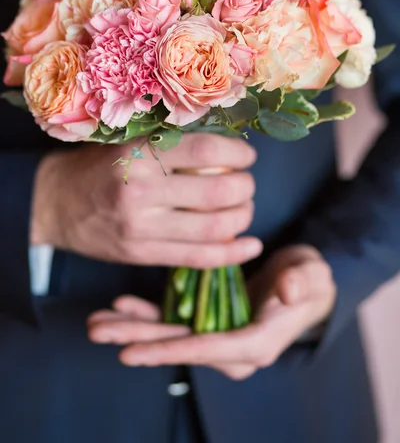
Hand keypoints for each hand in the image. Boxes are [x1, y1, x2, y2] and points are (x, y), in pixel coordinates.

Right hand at [31, 134, 261, 267]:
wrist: (55, 203)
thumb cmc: (97, 167)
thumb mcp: (128, 141)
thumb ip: (171, 142)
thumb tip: (226, 143)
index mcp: (138, 154)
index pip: (206, 152)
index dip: (238, 154)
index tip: (246, 156)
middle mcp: (140, 191)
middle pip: (218, 191)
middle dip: (246, 187)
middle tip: (246, 183)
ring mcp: (141, 228)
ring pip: (214, 228)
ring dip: (243, 218)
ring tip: (244, 209)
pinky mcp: (141, 255)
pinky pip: (197, 258)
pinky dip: (231, 254)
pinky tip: (250, 246)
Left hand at [87, 245, 335, 379]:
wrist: (302, 283)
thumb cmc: (308, 280)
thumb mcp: (310, 277)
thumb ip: (301, 284)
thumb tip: (288, 291)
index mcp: (255, 344)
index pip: (208, 349)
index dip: (169, 350)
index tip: (133, 351)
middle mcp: (231, 347)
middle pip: (178, 346)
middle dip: (137, 340)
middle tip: (99, 332)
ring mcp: (216, 333)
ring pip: (169, 334)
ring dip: (132, 327)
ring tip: (98, 323)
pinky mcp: (208, 319)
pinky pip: (173, 319)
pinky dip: (147, 312)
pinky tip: (122, 304)